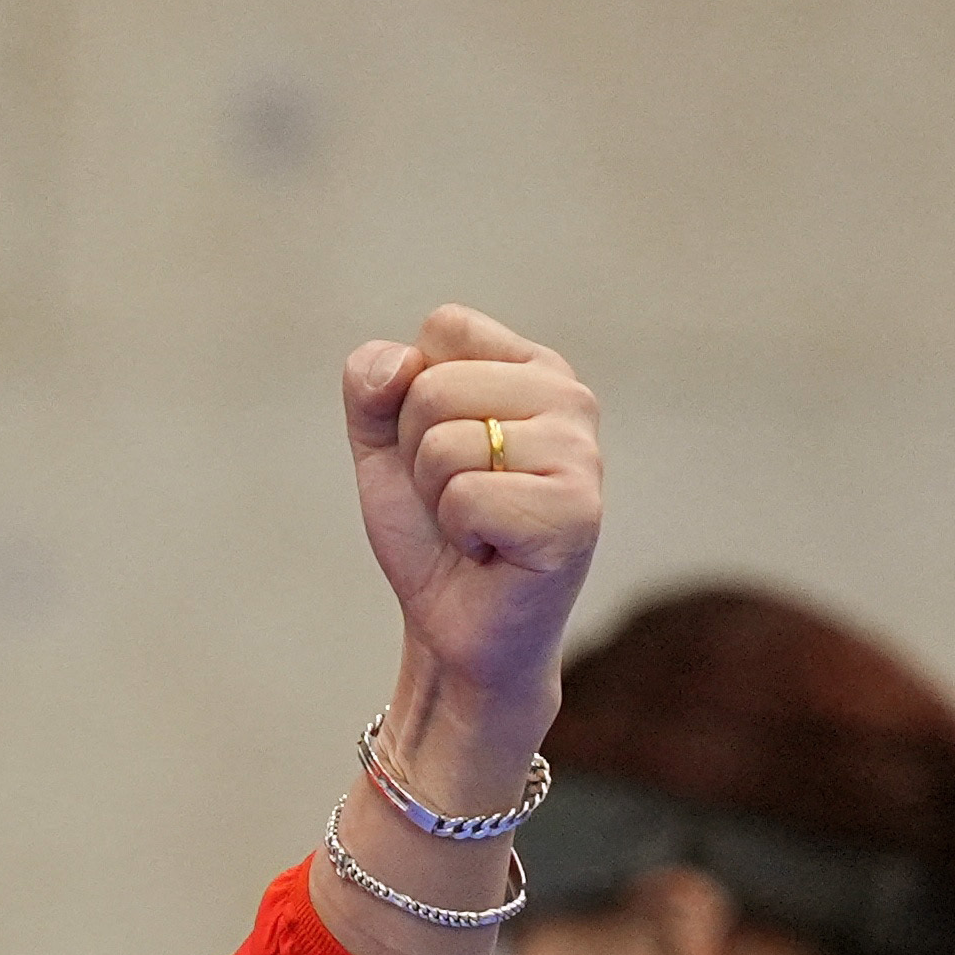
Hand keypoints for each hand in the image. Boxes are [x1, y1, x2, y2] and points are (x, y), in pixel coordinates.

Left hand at [340, 303, 603, 738]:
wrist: (453, 627)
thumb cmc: (430, 532)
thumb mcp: (383, 446)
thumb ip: (372, 384)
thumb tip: (401, 363)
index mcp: (533, 368)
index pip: (446, 327)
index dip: (411, 394)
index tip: (440, 448)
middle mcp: (570, 399)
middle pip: (434, 386)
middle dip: (417, 454)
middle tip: (454, 499)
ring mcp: (582, 455)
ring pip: (445, 443)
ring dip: (438, 499)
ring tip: (476, 527)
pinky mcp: (577, 512)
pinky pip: (467, 496)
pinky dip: (460, 534)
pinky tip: (493, 552)